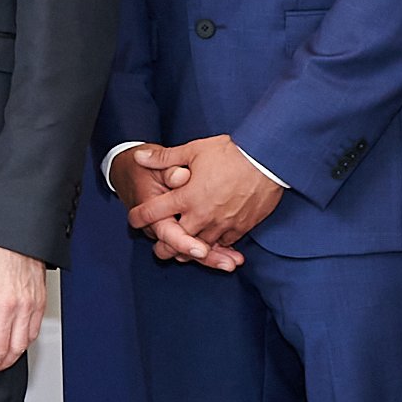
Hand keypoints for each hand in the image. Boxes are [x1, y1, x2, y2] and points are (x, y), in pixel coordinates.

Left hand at [122, 136, 283, 268]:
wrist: (268, 160)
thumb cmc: (231, 152)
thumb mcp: (194, 150)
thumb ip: (164, 158)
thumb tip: (140, 157)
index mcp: (186, 196)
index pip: (154, 213)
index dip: (139, 217)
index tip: (133, 219)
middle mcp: (202, 215)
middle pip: (174, 241)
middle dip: (163, 246)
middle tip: (159, 247)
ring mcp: (222, 224)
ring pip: (199, 247)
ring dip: (189, 250)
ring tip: (182, 252)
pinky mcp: (241, 228)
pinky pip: (223, 244)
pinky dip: (215, 246)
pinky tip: (210, 244)